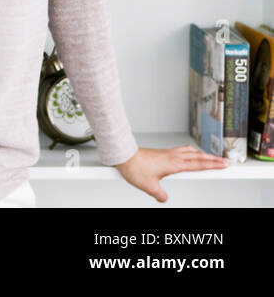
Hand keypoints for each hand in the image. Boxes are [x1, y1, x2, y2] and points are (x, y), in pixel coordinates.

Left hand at [114, 145, 230, 201]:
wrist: (123, 155)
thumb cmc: (134, 167)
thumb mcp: (149, 187)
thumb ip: (160, 195)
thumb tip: (164, 199)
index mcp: (174, 164)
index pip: (199, 165)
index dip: (214, 165)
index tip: (227, 165)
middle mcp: (173, 156)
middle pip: (199, 156)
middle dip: (214, 159)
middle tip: (227, 162)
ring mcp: (168, 153)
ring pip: (190, 151)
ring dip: (203, 154)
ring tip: (212, 158)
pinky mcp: (162, 152)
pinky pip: (181, 150)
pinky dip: (191, 152)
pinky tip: (190, 154)